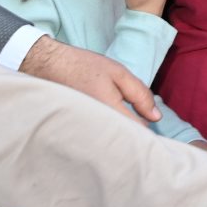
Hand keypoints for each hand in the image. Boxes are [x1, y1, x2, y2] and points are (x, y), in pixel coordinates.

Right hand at [19, 37, 160, 125]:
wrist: (50, 66)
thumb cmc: (85, 67)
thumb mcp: (119, 74)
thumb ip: (140, 95)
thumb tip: (156, 117)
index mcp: (110, 111)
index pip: (138, 132)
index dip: (149, 128)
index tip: (150, 120)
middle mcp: (98, 127)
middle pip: (126, 140)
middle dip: (135, 133)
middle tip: (136, 117)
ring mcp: (87, 131)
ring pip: (114, 139)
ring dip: (121, 132)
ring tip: (121, 118)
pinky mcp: (80, 131)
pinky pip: (101, 136)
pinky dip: (107, 131)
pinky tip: (106, 119)